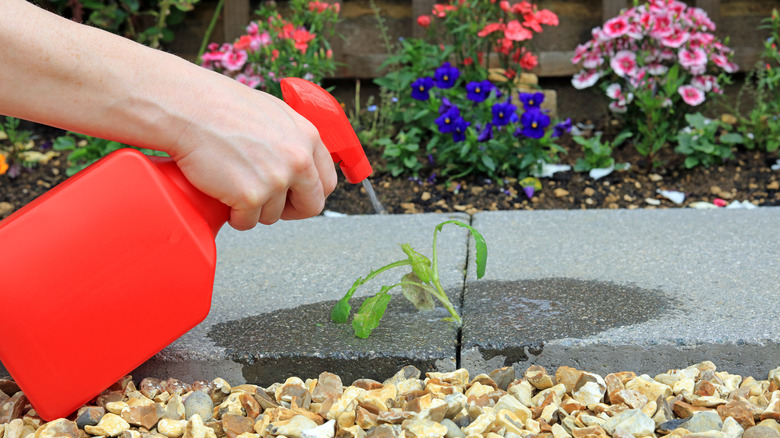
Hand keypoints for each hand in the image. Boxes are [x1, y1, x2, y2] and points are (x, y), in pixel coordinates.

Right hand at [168, 75, 337, 229]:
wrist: (188, 107)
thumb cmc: (221, 105)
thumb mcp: (273, 113)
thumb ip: (292, 137)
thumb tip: (300, 160)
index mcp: (308, 137)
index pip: (326, 181)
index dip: (309, 193)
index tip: (294, 196)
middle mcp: (298, 159)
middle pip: (311, 206)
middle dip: (290, 210)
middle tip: (267, 204)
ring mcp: (276, 179)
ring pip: (273, 215)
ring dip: (253, 209)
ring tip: (232, 185)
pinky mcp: (251, 196)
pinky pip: (247, 222)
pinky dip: (233, 216)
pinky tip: (222, 195)